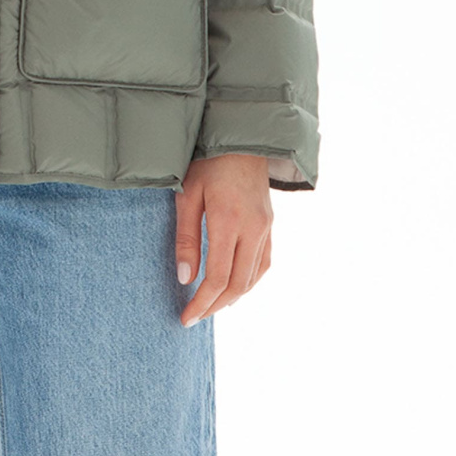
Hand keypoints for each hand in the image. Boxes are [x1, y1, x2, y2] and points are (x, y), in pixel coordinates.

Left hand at [174, 153, 273, 324]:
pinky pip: (264, 263)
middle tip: (194, 317)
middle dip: (215, 306)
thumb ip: (186, 237)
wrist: (242, 136)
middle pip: (237, 284)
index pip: (217, 277)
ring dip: (232, 297)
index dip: (201, 302)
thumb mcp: (188, 194)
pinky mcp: (270, 224)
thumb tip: (185, 278)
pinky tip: (233, 286)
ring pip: (253, 277)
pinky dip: (248, 281)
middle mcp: (253, 228)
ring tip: (210, 305)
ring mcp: (266, 227)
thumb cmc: (208, 162)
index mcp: (229, 220)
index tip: (185, 318)